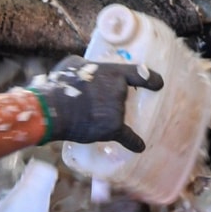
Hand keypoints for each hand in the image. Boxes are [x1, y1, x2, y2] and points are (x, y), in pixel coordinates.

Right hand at [25, 56, 163, 150]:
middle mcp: (119, 89)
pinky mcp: (113, 128)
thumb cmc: (59, 85)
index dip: (150, 79)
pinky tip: (139, 147)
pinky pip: (127, 137)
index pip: (137, 74)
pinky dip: (133, 142)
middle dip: (107, 101)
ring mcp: (117, 109)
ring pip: (115, 115)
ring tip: (83, 116)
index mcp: (111, 72)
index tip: (158, 83)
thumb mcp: (72, 64)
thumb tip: (91, 71)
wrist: (52, 109)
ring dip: (104, 117)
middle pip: (119, 97)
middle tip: (87, 104)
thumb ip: (88, 66)